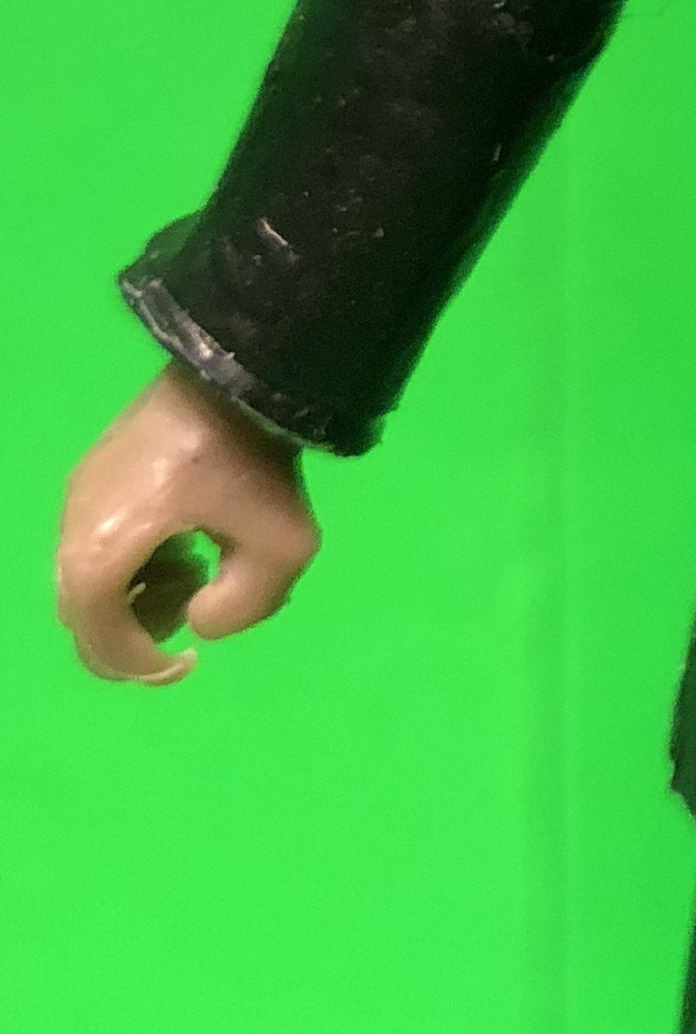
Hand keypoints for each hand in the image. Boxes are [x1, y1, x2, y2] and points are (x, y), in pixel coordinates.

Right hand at [57, 362, 320, 684]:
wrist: (246, 368)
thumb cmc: (259, 461)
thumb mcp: (280, 549)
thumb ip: (241, 608)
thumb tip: (197, 617)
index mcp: (105, 546)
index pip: (99, 635)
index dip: (137, 664)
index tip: (185, 663)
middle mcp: (77, 520)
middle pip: (83, 609)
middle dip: (131, 629)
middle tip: (188, 614)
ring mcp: (83, 490)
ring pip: (89, 573)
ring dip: (135, 592)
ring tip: (195, 571)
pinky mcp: (100, 467)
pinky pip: (100, 536)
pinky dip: (134, 558)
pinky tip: (187, 538)